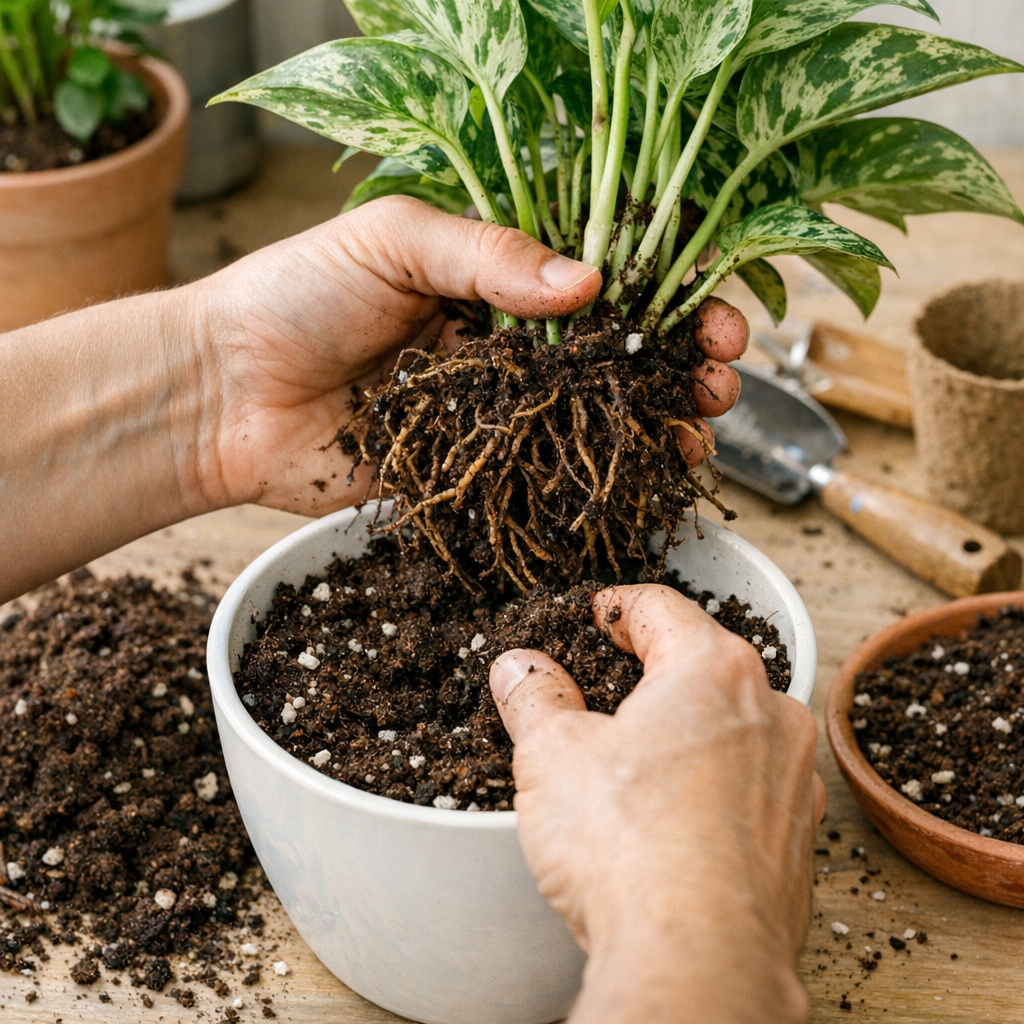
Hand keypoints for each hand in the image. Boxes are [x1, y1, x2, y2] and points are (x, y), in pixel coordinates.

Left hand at [190, 198, 746, 514]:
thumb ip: (488, 254)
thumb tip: (591, 283)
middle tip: (720, 381)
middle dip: (677, 367)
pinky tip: (646, 481)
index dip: (666, 297)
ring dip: (656, 427)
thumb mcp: (393, 239)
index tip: (713, 315)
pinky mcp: (472, 471)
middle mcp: (507, 346)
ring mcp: (495, 412)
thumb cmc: (295, 294)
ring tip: (700, 433)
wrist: (223, 393)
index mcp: (494, 278)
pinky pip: (545, 477)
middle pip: (614, 356)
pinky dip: (598, 481)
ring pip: (594, 420)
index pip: (604, 283)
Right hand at [489, 585, 823, 1023]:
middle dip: (652, 669)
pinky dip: (715, 783)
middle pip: (704, 663)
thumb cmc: (628, 845)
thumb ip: (535, 697)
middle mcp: (770, 712)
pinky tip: (675, 816)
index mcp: (713, 669)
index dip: (617, 607)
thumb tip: (519, 668)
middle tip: (606, 683)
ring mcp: (793, 777)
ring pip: (734, 726)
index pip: (661, 607)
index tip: (595, 616)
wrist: (698, 959)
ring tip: (636, 755)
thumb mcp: (551, 754)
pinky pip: (753, 786)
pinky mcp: (798, 837)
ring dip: (688, 727)